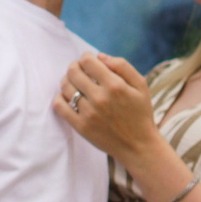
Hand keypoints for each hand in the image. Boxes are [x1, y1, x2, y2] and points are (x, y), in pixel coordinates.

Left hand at [55, 52, 169, 171]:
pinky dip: (60, 97)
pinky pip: (60, 106)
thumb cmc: (140, 113)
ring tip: (75, 82)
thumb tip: (100, 56)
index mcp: (115, 85)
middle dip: (74, 66)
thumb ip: (122, 66)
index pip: (87, 61)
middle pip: (73, 72)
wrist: (138, 146)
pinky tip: (68, 97)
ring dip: (67, 80)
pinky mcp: (81, 126)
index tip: (88, 61)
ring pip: (65, 87)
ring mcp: (88, 113)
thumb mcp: (140, 85)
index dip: (86, 57)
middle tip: (79, 70)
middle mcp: (100, 98)